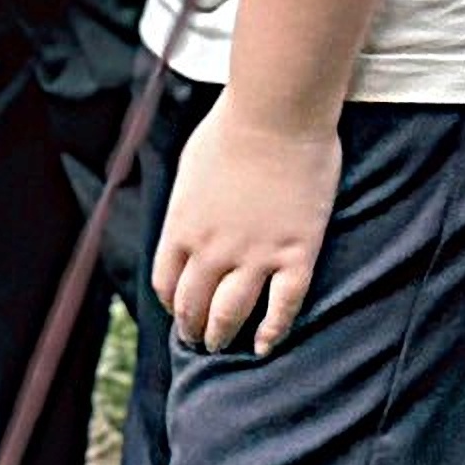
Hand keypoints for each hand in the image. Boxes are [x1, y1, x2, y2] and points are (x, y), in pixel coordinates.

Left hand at [152, 96, 340, 354]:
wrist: (276, 117)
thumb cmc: (231, 131)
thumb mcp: (191, 170)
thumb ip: (189, 206)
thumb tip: (189, 226)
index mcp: (181, 228)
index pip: (167, 282)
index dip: (172, 303)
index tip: (178, 312)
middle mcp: (212, 250)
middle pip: (194, 305)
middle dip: (193, 329)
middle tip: (198, 341)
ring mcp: (255, 256)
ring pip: (232, 313)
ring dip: (223, 335)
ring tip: (222, 347)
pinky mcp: (296, 255)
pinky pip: (283, 306)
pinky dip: (272, 332)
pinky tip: (266, 347)